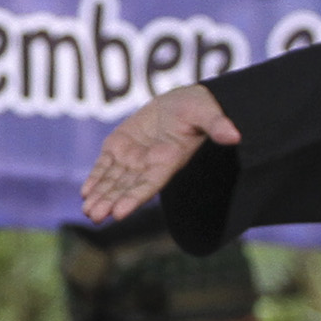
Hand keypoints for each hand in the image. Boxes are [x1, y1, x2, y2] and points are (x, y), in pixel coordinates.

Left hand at [81, 83, 238, 223]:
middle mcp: (149, 164)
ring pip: (114, 180)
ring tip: (87, 212)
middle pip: (127, 187)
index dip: (133, 198)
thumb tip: (236, 136)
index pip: (149, 184)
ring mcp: (133, 157)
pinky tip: (85, 193)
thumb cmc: (198, 108)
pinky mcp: (120, 146)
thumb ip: (217, 125)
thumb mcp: (207, 112)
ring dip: (100, 195)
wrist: (182, 102)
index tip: (118, 213)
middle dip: (111, 202)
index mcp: (168, 160)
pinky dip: (95, 178)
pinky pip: (105, 165)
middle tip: (94, 218)